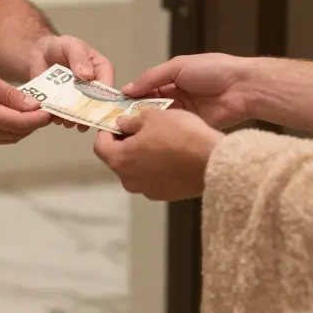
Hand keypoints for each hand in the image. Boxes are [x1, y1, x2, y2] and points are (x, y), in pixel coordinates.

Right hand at [0, 64, 52, 148]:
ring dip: (19, 128)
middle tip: (41, 109)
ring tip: (25, 111)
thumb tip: (32, 105)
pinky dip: (4, 130)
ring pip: (5, 140)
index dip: (38, 120)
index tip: (50, 111)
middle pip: (16, 135)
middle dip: (32, 124)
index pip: (19, 123)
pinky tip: (4, 115)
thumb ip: (7, 93)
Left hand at [29, 34, 115, 131]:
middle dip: (88, 114)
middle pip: (95, 105)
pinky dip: (60, 118)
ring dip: (74, 119)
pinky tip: (54, 118)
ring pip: (80, 113)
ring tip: (65, 121)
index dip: (103, 98)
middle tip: (79, 121)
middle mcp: (94, 88)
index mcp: (102, 71)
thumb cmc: (59, 47)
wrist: (39, 54)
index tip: (94, 107)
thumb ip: (79, 57)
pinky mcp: (65, 105)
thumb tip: (88, 76)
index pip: (107, 87)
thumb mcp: (71, 46)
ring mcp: (79, 98)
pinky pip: (64, 115)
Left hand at [94, 109, 223, 200]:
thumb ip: (131, 121)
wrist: (212, 161)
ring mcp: (147, 190)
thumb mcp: (152, 117)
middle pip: (118, 158)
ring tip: (159, 139)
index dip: (106, 131)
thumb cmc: (181, 136)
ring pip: (136, 169)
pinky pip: (153, 177)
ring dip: (142, 155)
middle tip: (140, 126)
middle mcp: (129, 180)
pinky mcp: (165, 195)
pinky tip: (172, 154)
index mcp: (120, 160)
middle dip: (125, 142)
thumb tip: (122, 124)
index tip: (116, 121)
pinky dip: (157, 166)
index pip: (100, 145)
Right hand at [121, 53, 250, 128]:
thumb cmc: (214, 70)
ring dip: (147, 123)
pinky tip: (147, 136)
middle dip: (135, 112)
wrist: (242, 88)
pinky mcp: (191, 127)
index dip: (131, 96)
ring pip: (159, 120)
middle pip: (150, 106)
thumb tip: (129, 88)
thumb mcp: (178, 67)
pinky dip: (162, 132)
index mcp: (171, 79)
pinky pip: (173, 129)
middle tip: (118, 121)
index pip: (145, 89)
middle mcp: (176, 97)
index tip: (115, 105)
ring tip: (129, 129)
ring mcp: (183, 113)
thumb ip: (152, 77)